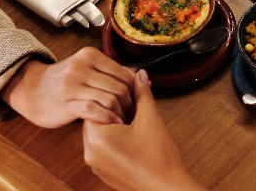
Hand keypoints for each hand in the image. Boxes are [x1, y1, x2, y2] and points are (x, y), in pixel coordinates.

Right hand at [1, 47, 134, 127]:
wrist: (30, 90)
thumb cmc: (63, 82)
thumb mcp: (86, 69)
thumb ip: (110, 73)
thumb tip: (143, 79)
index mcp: (90, 55)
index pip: (124, 73)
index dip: (136, 89)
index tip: (138, 101)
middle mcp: (81, 66)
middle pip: (120, 86)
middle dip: (131, 103)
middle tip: (134, 115)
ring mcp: (73, 84)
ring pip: (110, 98)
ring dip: (121, 113)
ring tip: (125, 120)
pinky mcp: (66, 103)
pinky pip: (94, 110)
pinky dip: (108, 118)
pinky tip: (113, 124)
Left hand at [84, 69, 205, 190]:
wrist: (166, 188)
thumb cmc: (158, 159)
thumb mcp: (150, 119)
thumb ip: (141, 94)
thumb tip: (138, 75)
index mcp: (96, 137)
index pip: (95, 103)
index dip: (114, 96)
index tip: (129, 94)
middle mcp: (90, 152)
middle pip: (96, 117)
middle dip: (116, 109)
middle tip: (135, 107)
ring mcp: (95, 164)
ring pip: (100, 132)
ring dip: (116, 123)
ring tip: (136, 123)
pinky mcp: (103, 171)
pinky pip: (103, 148)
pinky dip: (115, 139)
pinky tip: (134, 138)